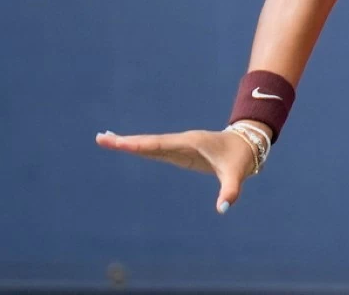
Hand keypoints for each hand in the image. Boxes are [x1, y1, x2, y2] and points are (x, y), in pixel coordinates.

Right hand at [95, 124, 261, 212]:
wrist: (248, 144)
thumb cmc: (241, 157)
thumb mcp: (238, 173)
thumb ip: (231, 191)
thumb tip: (223, 209)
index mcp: (191, 143)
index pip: (160, 144)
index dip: (139, 144)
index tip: (118, 142)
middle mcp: (182, 142)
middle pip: (149, 142)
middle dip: (125, 142)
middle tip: (100, 139)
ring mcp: (180, 146)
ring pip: (150, 145)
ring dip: (129, 144)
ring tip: (105, 140)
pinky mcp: (181, 152)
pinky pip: (156, 149)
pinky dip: (140, 148)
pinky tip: (127, 147)